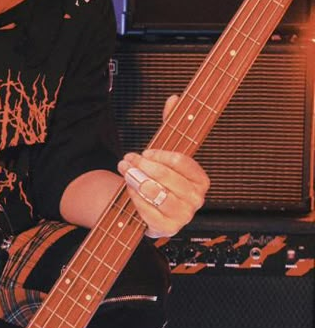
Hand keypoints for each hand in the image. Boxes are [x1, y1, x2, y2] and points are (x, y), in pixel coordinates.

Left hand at [117, 95, 209, 237]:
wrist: (146, 207)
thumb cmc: (158, 179)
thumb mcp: (164, 153)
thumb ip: (170, 126)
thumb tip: (174, 98)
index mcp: (201, 180)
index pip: (182, 162)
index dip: (160, 155)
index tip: (146, 151)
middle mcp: (197, 200)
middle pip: (167, 178)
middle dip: (143, 166)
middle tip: (128, 159)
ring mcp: (183, 216)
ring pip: (156, 193)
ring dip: (136, 181)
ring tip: (126, 172)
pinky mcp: (167, 229)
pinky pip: (147, 211)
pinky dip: (135, 198)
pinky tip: (129, 190)